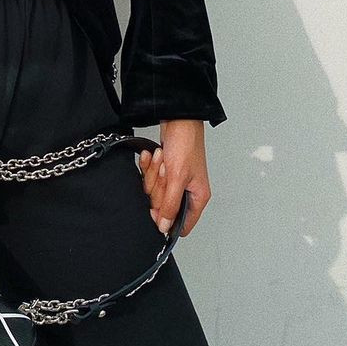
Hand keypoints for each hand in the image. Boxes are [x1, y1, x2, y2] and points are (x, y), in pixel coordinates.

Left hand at [137, 119, 209, 237]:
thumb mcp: (177, 177)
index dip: (166, 219)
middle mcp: (187, 191)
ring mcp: (174, 181)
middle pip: (163, 206)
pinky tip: (153, 156)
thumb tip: (165, 227)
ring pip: (154, 190)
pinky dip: (148, 166)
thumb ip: (170, 204)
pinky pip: (149, 177)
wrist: (176, 118)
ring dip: (153, 173)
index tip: (156, 209)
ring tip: (162, 159)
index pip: (182, 224)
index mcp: (198, 196)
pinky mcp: (163, 171)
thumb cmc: (186, 143)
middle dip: (158, 186)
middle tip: (165, 171)